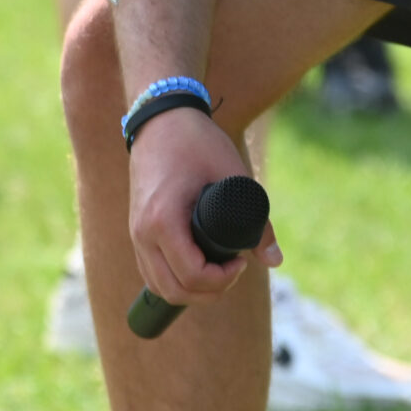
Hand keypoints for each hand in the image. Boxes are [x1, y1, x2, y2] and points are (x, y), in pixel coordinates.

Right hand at [124, 106, 280, 308]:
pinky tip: (198, 268)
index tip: (242, 260)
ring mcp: (135, 233)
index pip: (192, 276)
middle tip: (234, 269)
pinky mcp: (136, 231)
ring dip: (190, 290)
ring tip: (218, 270)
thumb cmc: (197, 142)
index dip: (224, 279)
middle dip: (210, 291)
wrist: (160, 118)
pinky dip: (174, 280)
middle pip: (173, 291)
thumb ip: (257, 221)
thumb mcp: (232, 176)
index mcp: (162, 220)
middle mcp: (142, 233)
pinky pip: (152, 272)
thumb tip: (275, 260)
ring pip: (159, 287)